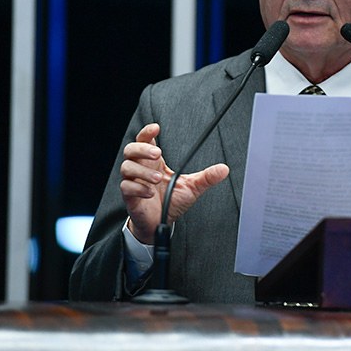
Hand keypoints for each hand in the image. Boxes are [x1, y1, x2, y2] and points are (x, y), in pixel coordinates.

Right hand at [120, 123, 228, 243]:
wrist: (161, 222)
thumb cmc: (171, 201)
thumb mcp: (192, 187)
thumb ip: (206, 177)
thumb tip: (224, 169)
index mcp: (154, 162)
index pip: (145, 140)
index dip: (147, 132)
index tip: (156, 127)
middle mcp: (141, 168)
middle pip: (131, 149)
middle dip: (142, 148)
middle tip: (158, 154)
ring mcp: (133, 181)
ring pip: (127, 167)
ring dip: (143, 171)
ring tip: (158, 179)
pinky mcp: (129, 196)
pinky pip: (126, 187)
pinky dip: (138, 188)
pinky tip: (150, 192)